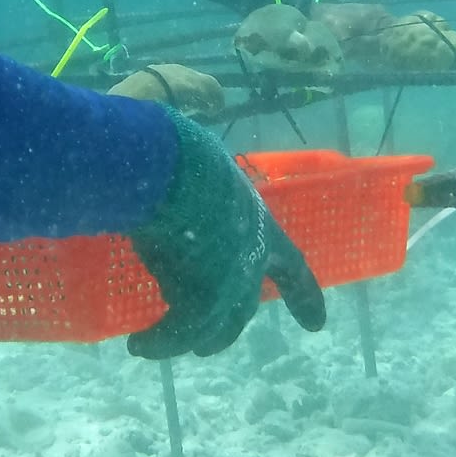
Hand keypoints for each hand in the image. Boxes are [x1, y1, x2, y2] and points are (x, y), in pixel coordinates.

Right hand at [127, 110, 326, 358]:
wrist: (169, 170)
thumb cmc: (184, 155)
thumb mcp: (204, 160)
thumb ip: (205, 167)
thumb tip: (204, 111)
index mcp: (262, 226)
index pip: (293, 268)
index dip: (305, 296)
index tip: (317, 326)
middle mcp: (250, 262)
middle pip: (242, 308)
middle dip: (226, 327)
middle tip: (208, 343)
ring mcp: (228, 285)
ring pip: (210, 327)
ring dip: (187, 338)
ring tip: (155, 344)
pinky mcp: (199, 303)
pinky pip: (176, 334)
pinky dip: (157, 343)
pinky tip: (138, 345)